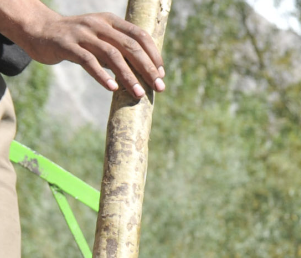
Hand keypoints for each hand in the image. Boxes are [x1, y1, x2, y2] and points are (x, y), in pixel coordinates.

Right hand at [0, 0, 163, 96]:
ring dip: (128, 76)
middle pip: (130, 46)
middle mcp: (98, 24)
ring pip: (112, 55)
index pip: (139, 35)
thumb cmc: (76, 39)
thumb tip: (146, 73)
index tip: (162, 73)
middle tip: (160, 87)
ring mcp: (82, 33)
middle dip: (148, 68)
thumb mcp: (100, 39)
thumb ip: (119, 51)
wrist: (38, 30)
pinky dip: (102, 75)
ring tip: (139, 93)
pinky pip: (88, 61)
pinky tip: (113, 88)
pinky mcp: (66, 45)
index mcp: (110, 21)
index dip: (153, 54)